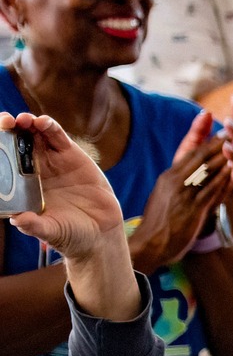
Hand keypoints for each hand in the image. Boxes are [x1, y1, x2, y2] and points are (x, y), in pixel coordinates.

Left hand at [0, 113, 139, 320]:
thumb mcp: (50, 231)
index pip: (6, 162)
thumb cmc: (69, 235)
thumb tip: (17, 219)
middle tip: (5, 122)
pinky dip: (50, 128)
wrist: (99, 235)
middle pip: (18, 144)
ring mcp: (53, 162)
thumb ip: (33, 225)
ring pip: (37, 137)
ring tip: (23, 120)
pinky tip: (43, 123)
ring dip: (29, 124)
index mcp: (22, 186)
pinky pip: (58, 138)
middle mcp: (35, 171)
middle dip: (10, 130)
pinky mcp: (73, 157)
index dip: (0, 147)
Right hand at [129, 110, 232, 272]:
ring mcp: (184, 196)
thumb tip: (185, 169)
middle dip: (219, 142)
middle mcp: (174, 182)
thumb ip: (175, 180)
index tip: (213, 120)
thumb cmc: (157, 223)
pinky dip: (225, 180)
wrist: (147, 246)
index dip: (202, 135)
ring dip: (226, 157)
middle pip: (200, 156)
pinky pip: (213, 191)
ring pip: (208, 171)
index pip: (187, 151)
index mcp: (167, 177)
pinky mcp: (193, 210)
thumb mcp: (163, 195)